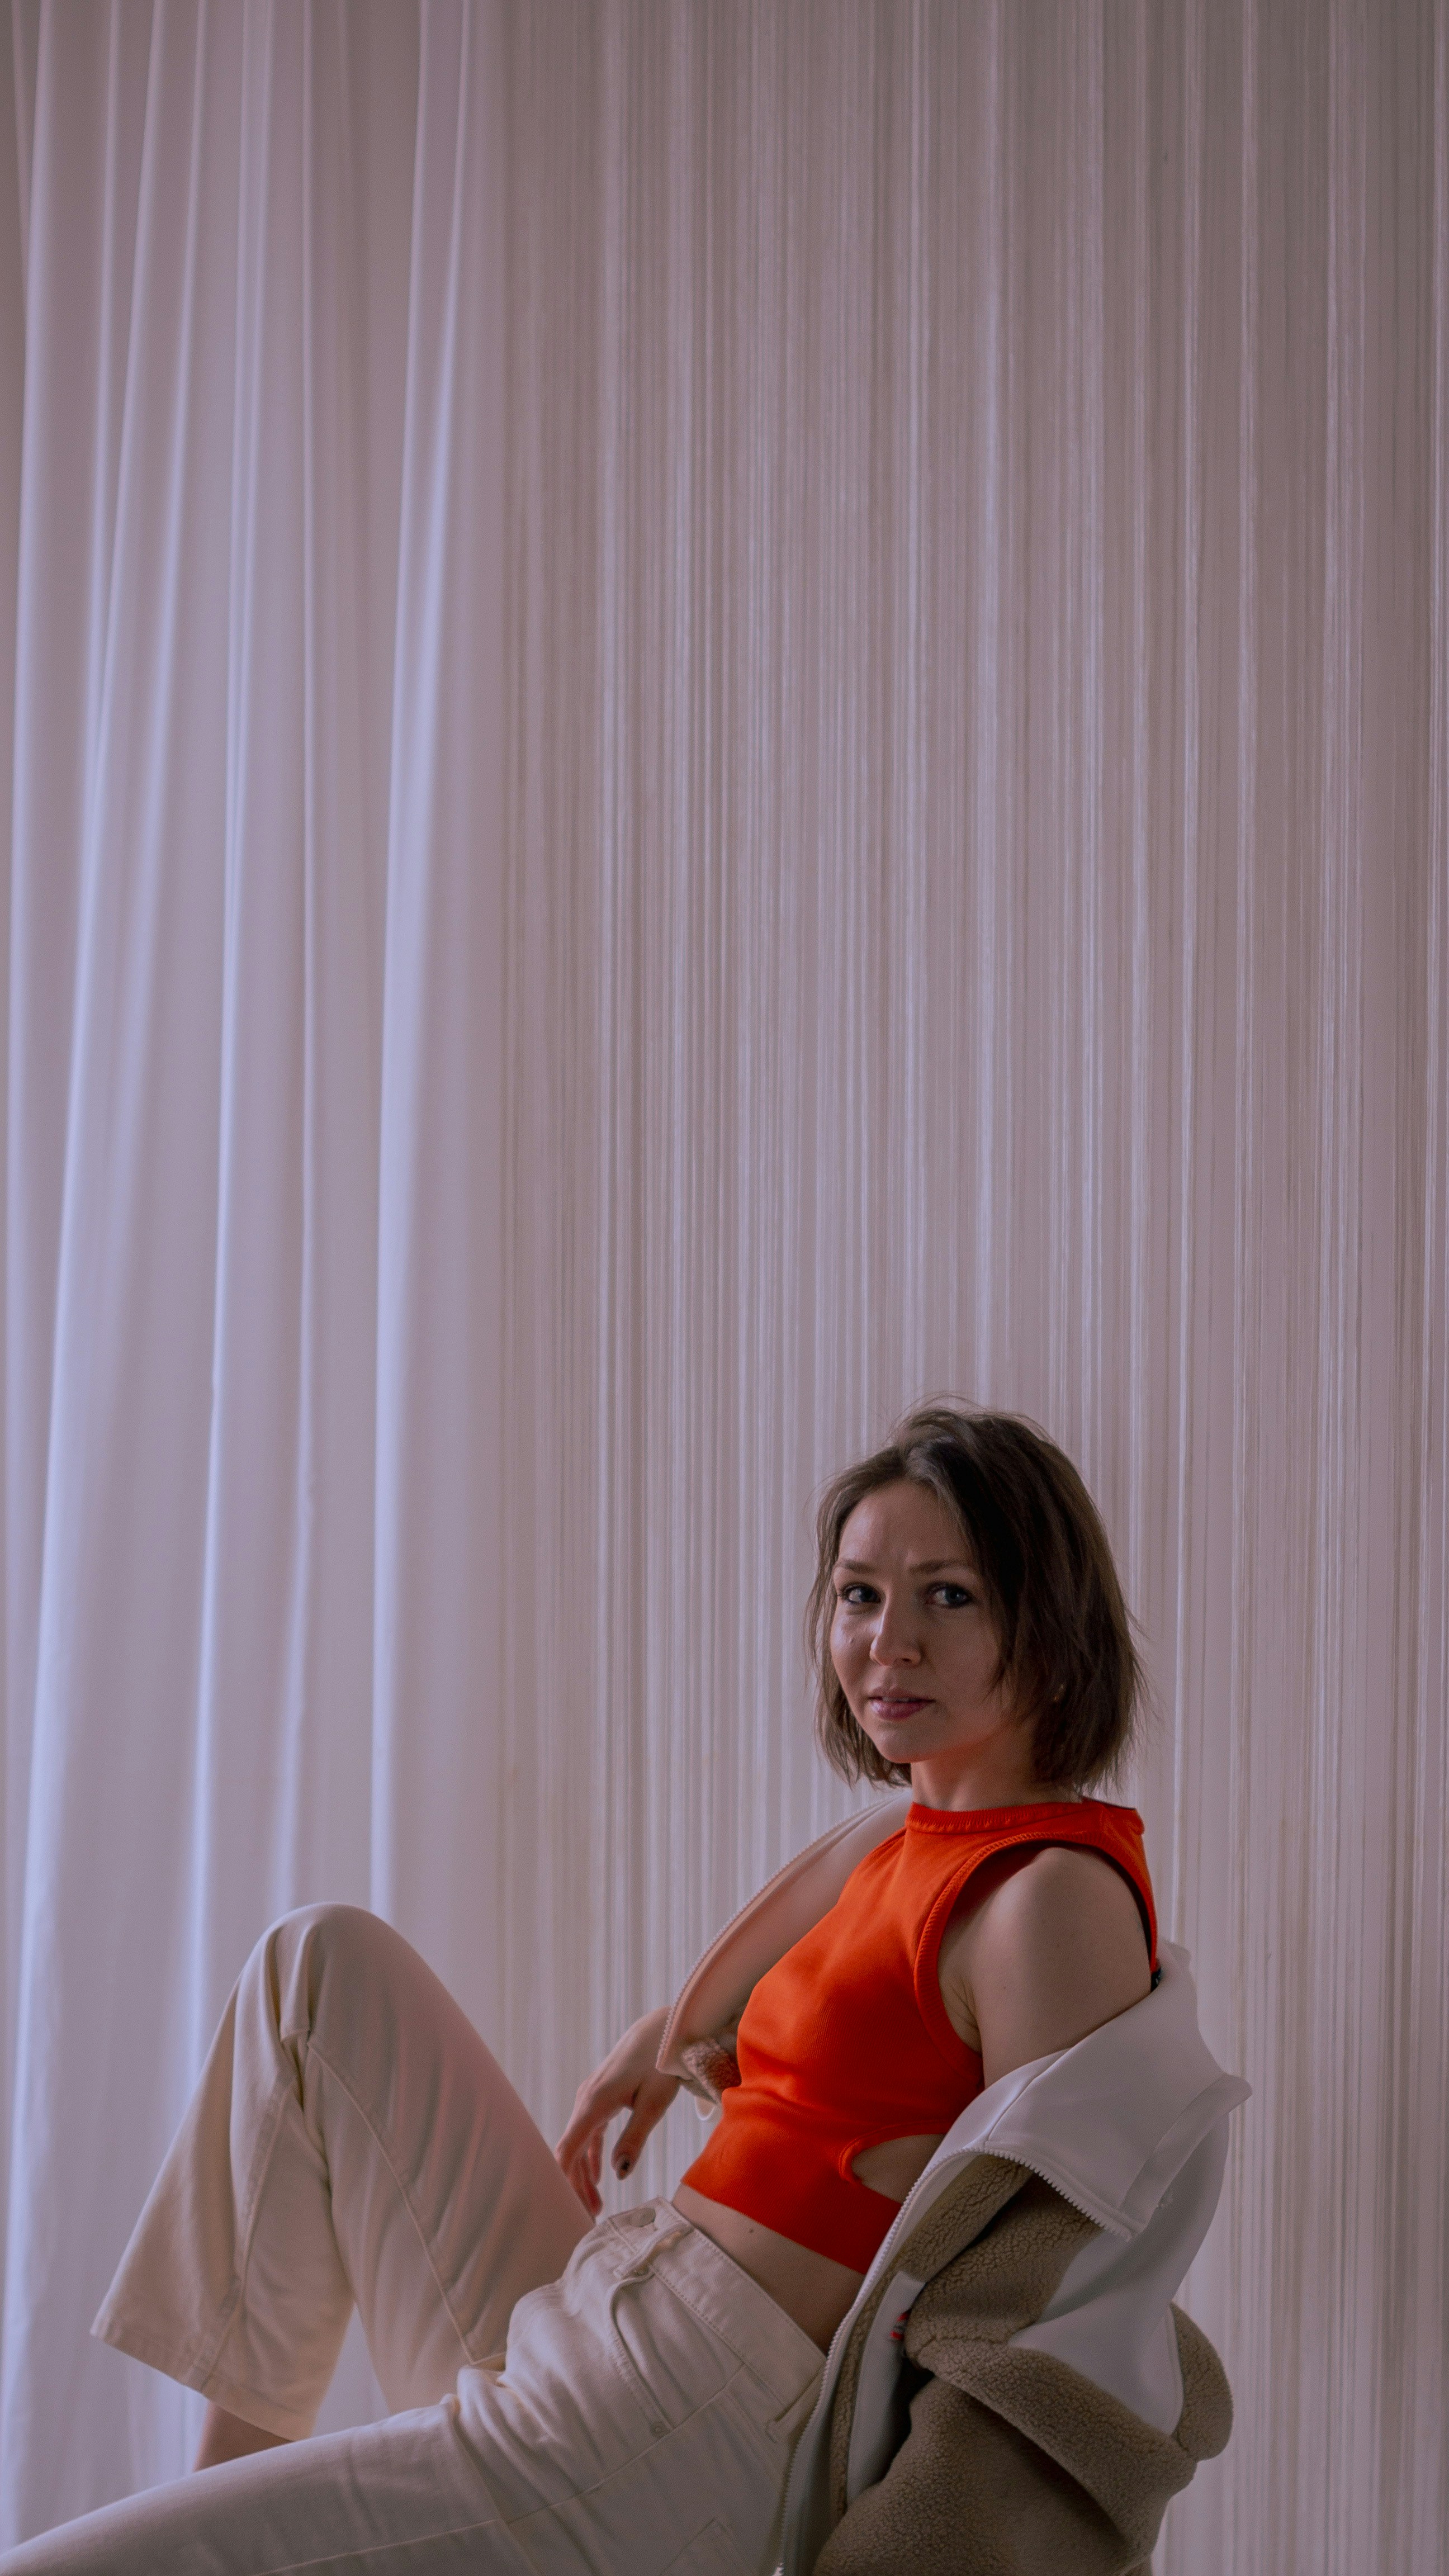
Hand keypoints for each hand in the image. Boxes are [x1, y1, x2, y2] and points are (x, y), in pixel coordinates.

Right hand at [555, 2006, 680, 2216]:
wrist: (667, 2027)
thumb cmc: (663, 2062)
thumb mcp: (653, 2104)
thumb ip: (633, 2139)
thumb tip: (617, 2175)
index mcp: (594, 2102)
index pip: (567, 2149)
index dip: (564, 2181)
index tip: (565, 2209)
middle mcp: (587, 2099)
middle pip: (570, 2150)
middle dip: (574, 2185)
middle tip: (587, 2218)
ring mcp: (592, 2095)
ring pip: (579, 2142)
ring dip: (583, 2174)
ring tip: (595, 2206)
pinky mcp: (602, 2094)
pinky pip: (589, 2131)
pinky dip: (591, 2156)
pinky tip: (598, 2177)